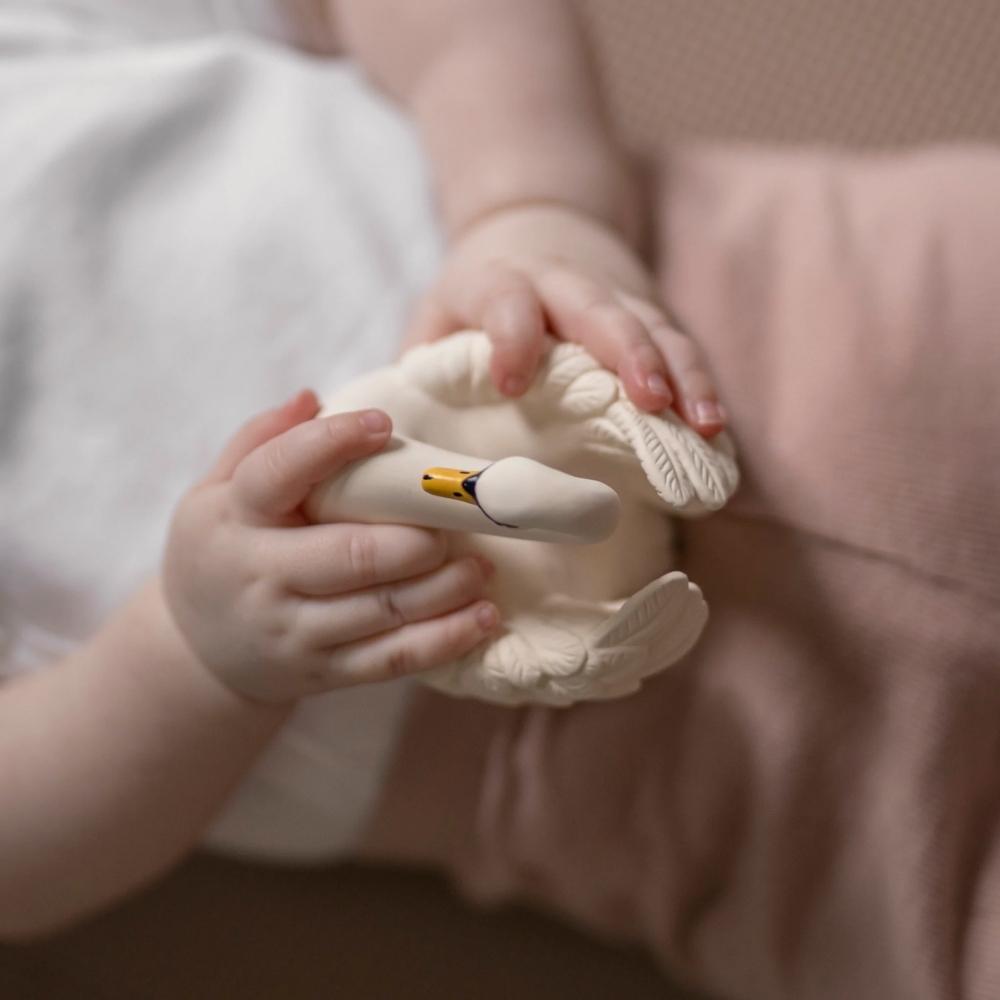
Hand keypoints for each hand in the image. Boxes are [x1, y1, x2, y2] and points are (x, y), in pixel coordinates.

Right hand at [163, 391, 497, 701]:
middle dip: (414, 539)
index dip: (332, 444)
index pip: (278, 473)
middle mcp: (260, 577)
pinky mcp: (324, 672)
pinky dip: (446, 640)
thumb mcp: (214, 491)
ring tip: (482, 564)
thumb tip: (312, 399)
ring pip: (382, 610)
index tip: (382, 425)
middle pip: (350, 555)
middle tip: (454, 519)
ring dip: (445, 587)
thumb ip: (259, 441)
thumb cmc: (222, 551)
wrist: (196, 655)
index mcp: (233, 518)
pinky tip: (483, 618)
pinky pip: (392, 660)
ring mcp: (293, 632)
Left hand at [404, 204, 726, 436]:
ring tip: (706, 424)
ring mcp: (616, 296)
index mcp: (499, 278)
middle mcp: (563, 282)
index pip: (505, 297)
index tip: (512, 382)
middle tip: (648, 400)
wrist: (539, 218)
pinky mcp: (650, 314)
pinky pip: (682, 348)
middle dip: (627, 353)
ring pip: (656, 328)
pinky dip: (702, 386)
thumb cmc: (480, 287)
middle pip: (598, 309)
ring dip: (684, 375)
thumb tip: (406, 432)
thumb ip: (422, 361)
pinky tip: (717, 427)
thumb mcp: (437, 310)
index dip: (511, 334)